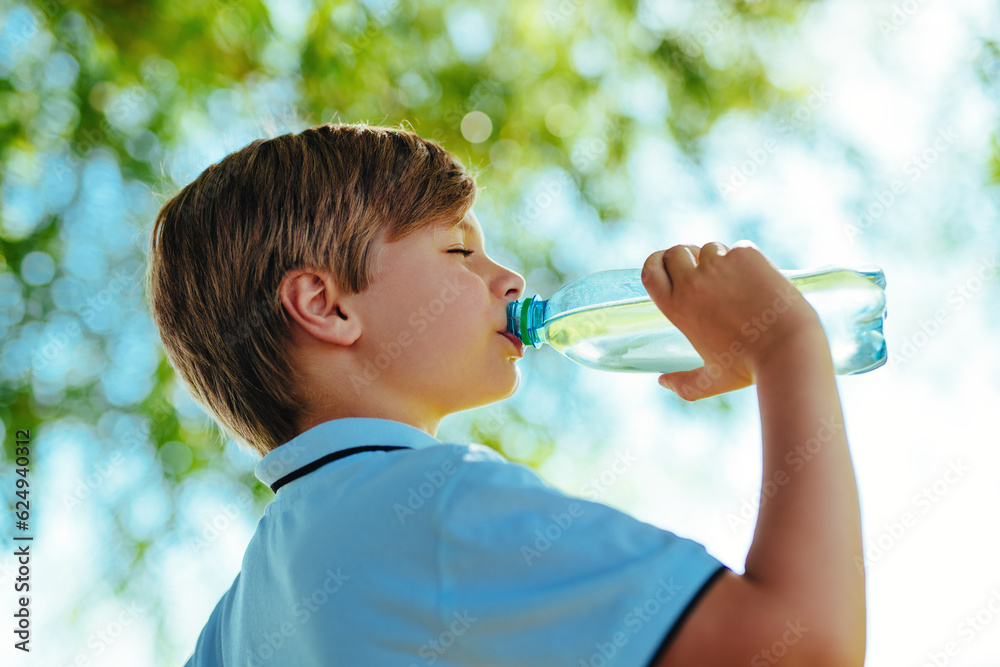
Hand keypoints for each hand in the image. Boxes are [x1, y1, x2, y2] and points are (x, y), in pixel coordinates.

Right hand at [640, 241, 825, 399]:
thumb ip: (684, 384)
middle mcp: (693, 282)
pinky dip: (746, 260)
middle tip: (702, 270)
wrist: (788, 348)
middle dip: (686, 257)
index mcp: (677, 307)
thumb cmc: (749, 367)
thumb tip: (664, 381)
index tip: (665, 264)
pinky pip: (739, 249)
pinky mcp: (747, 256)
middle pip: (676, 252)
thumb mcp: (712, 380)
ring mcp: (720, 265)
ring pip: (710, 248)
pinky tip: (758, 282)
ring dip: (717, 259)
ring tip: (736, 282)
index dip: (655, 262)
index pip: (650, 270)